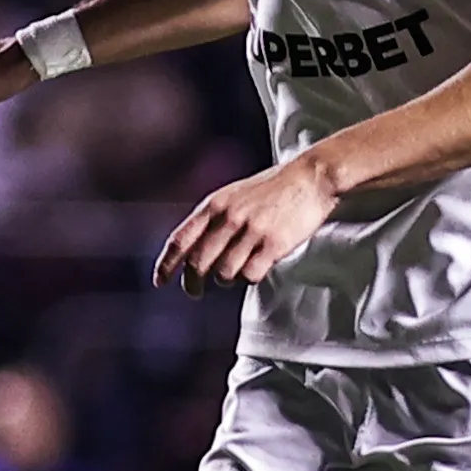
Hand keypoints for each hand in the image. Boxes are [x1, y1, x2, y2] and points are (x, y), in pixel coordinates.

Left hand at [155, 151, 340, 289]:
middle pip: (198, 263)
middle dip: (192, 284)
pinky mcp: (273, 244)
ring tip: (238, 268)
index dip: (166, 264)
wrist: (311, 177)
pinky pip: (251, 275)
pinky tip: (258, 266)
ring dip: (227, 279)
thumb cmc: (273, 188)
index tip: (159, 282)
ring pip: (224, 273)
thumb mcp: (234, 195)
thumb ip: (214, 218)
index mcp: (215, 204)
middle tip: (194, 293)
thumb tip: (193, 252)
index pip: (180, 239)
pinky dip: (251, 277)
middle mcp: (228, 217)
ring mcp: (251, 231)